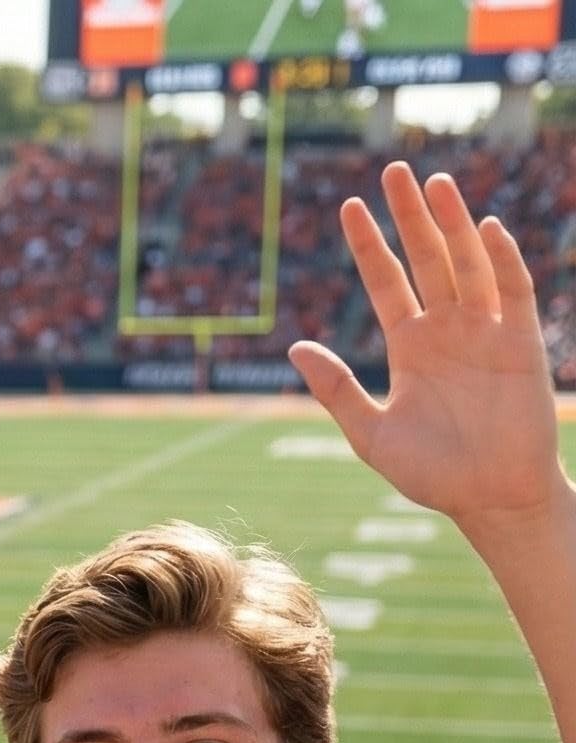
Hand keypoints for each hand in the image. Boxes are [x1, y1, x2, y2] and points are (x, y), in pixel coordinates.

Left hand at [290, 164, 565, 539]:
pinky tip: (484, 229)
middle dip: (411, 216)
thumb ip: (336, 389)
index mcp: (410, 346)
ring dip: (453, 224)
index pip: (386, 282)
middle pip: (426, 259)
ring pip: (467, 263)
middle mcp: (447, 329)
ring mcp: (485, 330)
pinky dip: (501, 260)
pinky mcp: (521, 342)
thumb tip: (295, 347)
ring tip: (435, 185)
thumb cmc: (430, 473)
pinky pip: (512, 291)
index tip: (350, 206)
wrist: (487, 498)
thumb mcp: (370, 432)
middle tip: (395, 170)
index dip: (369, 245)